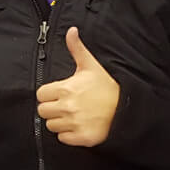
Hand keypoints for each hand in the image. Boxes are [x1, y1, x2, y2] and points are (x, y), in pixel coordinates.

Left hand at [35, 27, 121, 146]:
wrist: (129, 106)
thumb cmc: (108, 85)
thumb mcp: (91, 65)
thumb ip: (77, 48)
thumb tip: (71, 30)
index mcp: (65, 89)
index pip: (41, 95)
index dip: (49, 94)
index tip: (59, 94)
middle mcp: (67, 107)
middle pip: (43, 111)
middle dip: (51, 108)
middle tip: (65, 105)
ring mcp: (74, 124)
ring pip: (52, 126)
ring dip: (59, 122)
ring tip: (72, 115)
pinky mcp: (82, 138)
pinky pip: (63, 139)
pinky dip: (68, 135)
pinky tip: (78, 125)